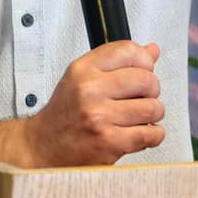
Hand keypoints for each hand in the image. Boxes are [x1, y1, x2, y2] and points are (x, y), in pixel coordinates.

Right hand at [0, 41, 164, 166]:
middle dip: (151, 91)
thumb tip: (151, 50)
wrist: (43, 147)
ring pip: (153, 108)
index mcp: (83, 70)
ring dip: (153, 114)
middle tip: (142, 98)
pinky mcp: (110, 142)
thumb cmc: (64, 114)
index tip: (144, 70)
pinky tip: (140, 133)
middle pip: (147, 80)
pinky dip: (153, 135)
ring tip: (139, 117)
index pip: (129, 51)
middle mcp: (90, 90)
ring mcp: (100, 117)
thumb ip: (117, 63)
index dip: (145, 60)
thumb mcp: (82, 78)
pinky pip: (151, 134)